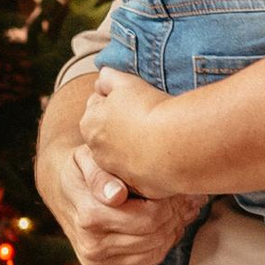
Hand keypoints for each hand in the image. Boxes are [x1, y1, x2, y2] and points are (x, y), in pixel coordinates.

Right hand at [37, 110, 194, 264]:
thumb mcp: (87, 158)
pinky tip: (167, 225)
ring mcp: (97, 263)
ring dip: (174, 231)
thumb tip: (115, 195)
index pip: (149, 218)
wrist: (62, 191)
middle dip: (177, 216)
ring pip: (156, 252)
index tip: (179, 188)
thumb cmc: (82, 168)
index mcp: (90, 216)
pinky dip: (163, 245)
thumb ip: (101, 175)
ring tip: (182, 209)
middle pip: (155, 237)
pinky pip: (148, 264)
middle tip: (189, 198)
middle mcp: (92, 246)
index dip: (172, 203)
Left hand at [77, 64, 201, 203]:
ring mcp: (117, 172)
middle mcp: (97, 151)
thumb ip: (109, 77)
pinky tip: (166, 154)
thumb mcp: (126, 82)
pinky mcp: (138, 187)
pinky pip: (143, 173)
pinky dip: (151, 164)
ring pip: (125, 154)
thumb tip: (102, 78)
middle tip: (147, 116)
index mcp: (90, 124)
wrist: (175, 145)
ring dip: (137, 146)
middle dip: (124, 126)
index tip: (137, 99)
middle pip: (110, 133)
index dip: (119, 100)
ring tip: (160, 135)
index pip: (99, 106)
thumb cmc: (149, 109)